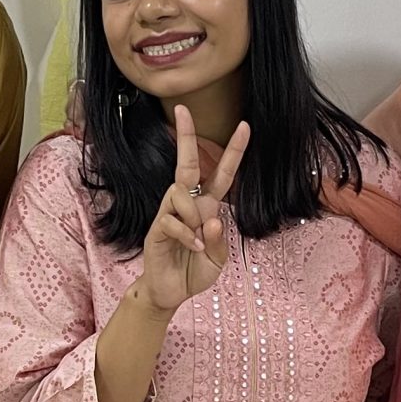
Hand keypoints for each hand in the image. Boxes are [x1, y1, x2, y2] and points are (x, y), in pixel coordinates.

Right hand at [136, 105, 248, 312]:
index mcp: (206, 207)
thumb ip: (218, 240)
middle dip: (186, 137)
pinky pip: (171, 220)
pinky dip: (186, 235)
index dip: (233, 152)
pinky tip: (191, 248)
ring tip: (196, 241)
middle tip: (182, 109)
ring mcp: (169, 215)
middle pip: (187, 165)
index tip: (244, 126)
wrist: (170, 293)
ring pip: (179, 193)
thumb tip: (211, 219)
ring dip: (193, 214)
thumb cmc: (194, 271)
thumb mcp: (217, 258)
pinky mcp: (155, 229)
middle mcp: (187, 205)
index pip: (222, 174)